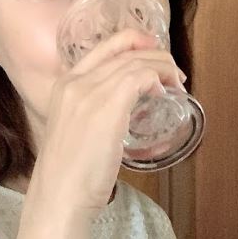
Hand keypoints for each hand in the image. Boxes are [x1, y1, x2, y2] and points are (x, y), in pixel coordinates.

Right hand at [31, 28, 184, 216]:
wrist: (59, 196)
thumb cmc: (69, 176)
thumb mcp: (75, 133)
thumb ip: (92, 117)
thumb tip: (118, 120)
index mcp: (64, 85)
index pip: (104, 47)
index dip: (134, 42)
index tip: (153, 52)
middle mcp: (76, 82)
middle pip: (125, 50)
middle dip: (156, 56)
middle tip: (174, 73)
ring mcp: (91, 92)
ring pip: (137, 61)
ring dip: (163, 68)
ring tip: (177, 84)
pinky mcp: (110, 106)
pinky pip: (142, 77)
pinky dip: (159, 79)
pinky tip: (166, 93)